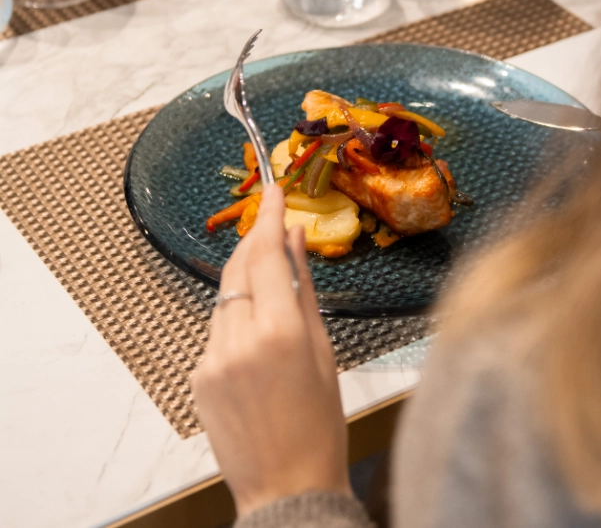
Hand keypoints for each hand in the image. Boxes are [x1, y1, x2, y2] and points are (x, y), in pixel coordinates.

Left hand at [191, 185, 350, 516]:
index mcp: (280, 331)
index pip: (267, 254)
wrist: (286, 488)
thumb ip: (304, 288)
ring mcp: (212, 358)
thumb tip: (296, 239)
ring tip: (272, 288)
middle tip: (270, 219)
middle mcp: (239, 338)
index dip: (268, 216)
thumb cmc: (320, 423)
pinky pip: (217, 329)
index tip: (273, 189)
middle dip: (254, 240)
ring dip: (247, 282)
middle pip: (239, 267)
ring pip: (226, 297)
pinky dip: (237, 319)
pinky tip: (258, 339)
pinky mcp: (198, 376)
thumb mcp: (323, 351)